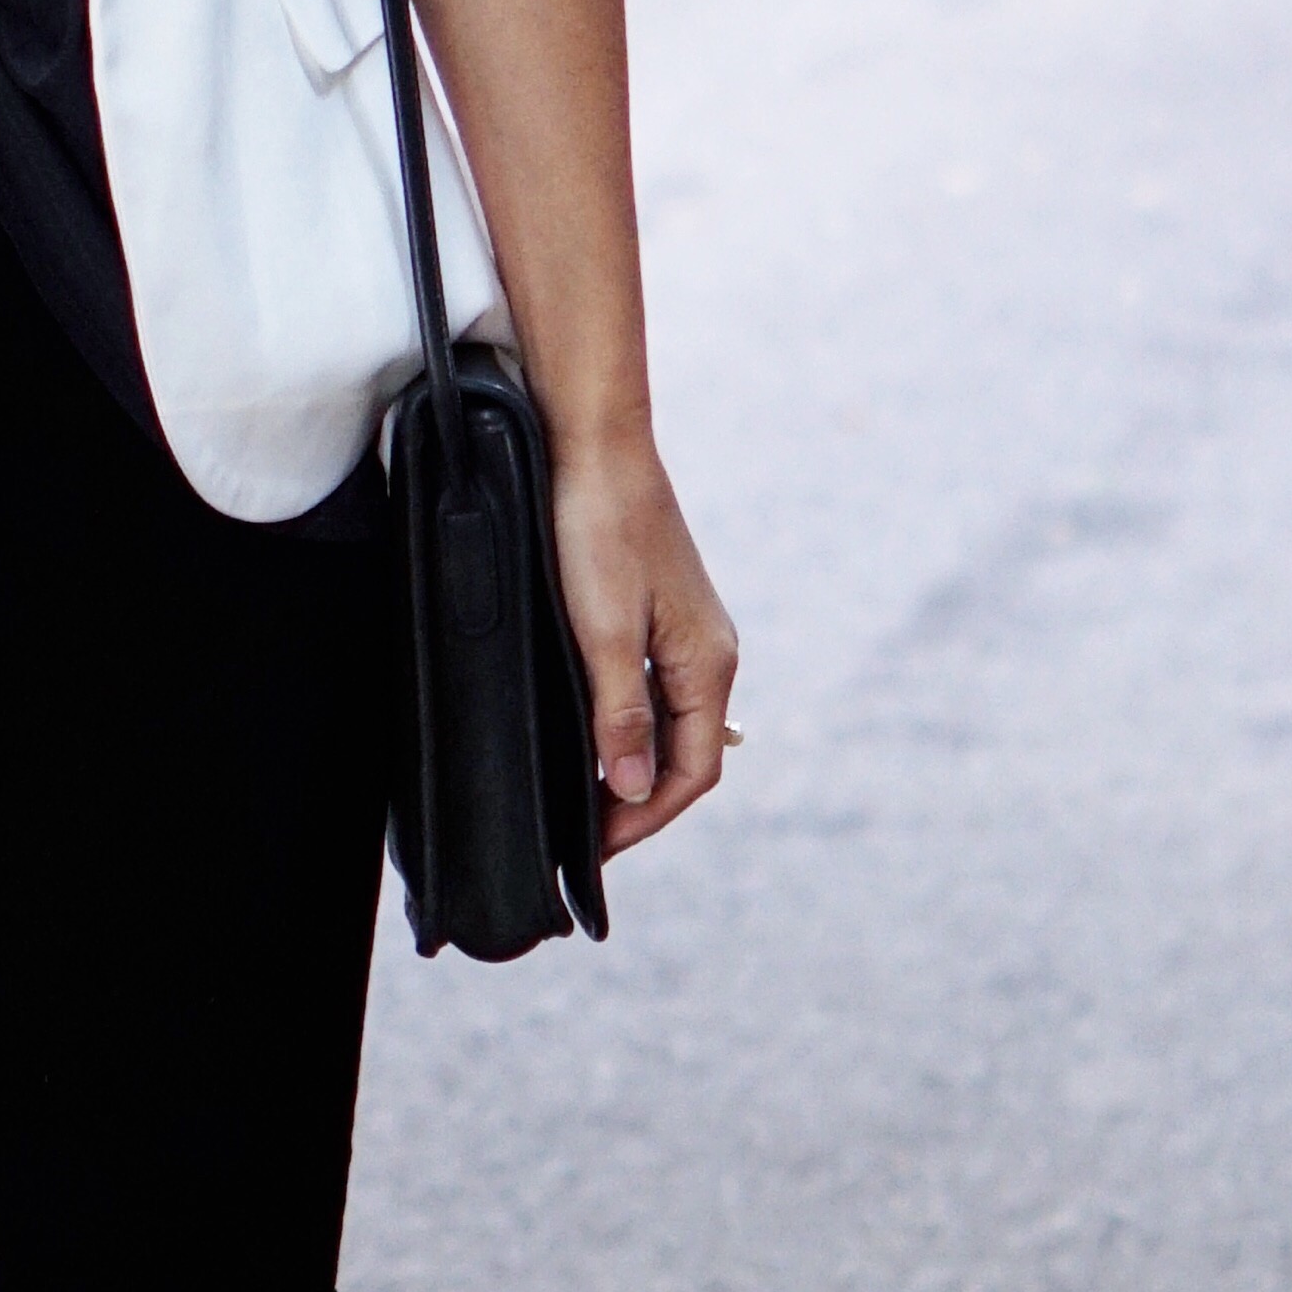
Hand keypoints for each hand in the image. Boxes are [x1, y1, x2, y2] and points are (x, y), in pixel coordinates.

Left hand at [550, 433, 737, 857]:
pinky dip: (624, 721)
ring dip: (631, 763)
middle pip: (684, 752)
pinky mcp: (656, 609)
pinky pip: (651, 687)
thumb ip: (621, 714)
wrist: (592, 441)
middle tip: (585, 838)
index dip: (645, 816)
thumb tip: (634, 790)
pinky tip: (590, 731)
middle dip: (639, 800)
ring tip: (583, 798)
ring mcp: (684, 630)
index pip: (691, 771)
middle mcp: (708, 652)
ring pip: (666, 721)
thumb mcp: (602, 632)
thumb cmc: (598, 528)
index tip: (596, 849)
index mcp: (708, 663)